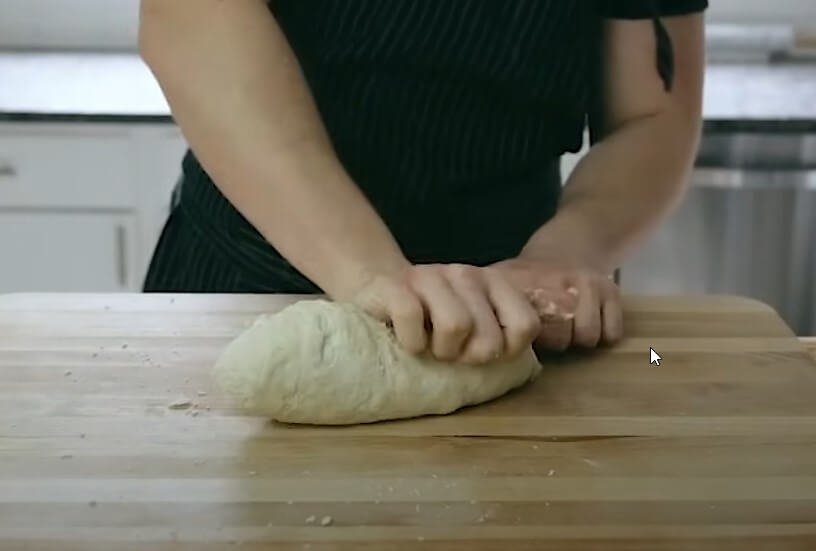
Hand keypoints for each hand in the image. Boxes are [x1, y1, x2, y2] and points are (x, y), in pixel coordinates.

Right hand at [349, 263, 554, 364]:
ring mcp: (429, 276)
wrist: (376, 287)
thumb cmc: (431, 316)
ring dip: (440, 350)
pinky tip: (407, 340)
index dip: (508, 350)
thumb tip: (517, 357)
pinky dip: (410, 342)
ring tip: (430, 345)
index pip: (525, 325)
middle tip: (450, 350)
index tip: (485, 351)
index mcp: (493, 282)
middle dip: (468, 357)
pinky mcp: (395, 285)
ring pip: (456, 326)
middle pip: (488, 338)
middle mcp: (466, 274)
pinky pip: (412, 319)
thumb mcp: (474, 321)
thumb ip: (501, 332)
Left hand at [491, 256, 622, 349]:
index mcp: (520, 284)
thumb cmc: (528, 277)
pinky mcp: (610, 290)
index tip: (520, 338)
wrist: (568, 246)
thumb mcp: (499, 284)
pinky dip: (604, 333)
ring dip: (580, 338)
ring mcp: (585, 285)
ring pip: (587, 337)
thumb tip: (472, 342)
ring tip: (569, 326)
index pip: (522, 329)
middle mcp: (555, 282)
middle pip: (560, 339)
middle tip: (550, 330)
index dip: (523, 342)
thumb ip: (485, 309)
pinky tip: (591, 320)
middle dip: (555, 342)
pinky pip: (611, 333)